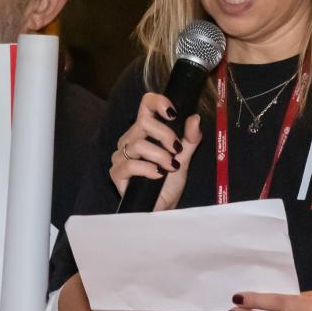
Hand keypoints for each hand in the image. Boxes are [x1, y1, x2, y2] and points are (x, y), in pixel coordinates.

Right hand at [108, 91, 202, 211]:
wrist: (163, 208)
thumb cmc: (170, 181)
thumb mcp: (185, 157)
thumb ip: (190, 138)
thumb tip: (195, 118)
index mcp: (144, 131)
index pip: (145, 105)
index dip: (158, 102)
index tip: (173, 113)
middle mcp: (130, 139)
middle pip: (144, 122)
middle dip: (166, 135)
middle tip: (178, 150)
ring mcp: (121, 156)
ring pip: (138, 144)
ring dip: (160, 155)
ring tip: (171, 167)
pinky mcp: (117, 173)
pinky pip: (130, 165)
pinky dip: (148, 169)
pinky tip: (158, 175)